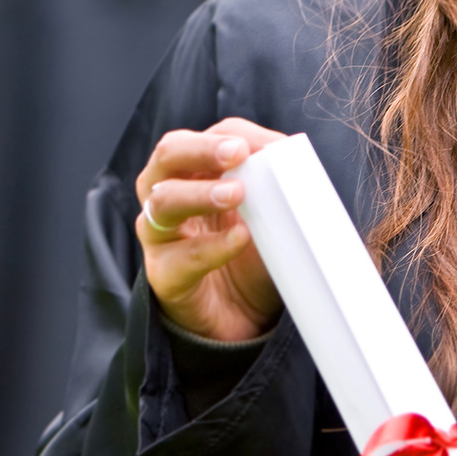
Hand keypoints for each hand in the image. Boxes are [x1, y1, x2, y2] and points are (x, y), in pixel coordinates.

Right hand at [135, 118, 290, 341]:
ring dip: (200, 192)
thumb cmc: (251, 257)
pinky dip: (211, 247)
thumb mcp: (268, 216)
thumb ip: (276, 187)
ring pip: (162, 201)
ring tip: (237, 194)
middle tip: (238, 153)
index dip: (227, 136)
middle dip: (202, 148)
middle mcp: (165, 197)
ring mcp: (160, 236)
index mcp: (191, 175)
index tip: (261, 144)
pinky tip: (239, 239)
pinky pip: (179, 257)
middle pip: (168, 156)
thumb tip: (296, 160)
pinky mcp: (164, 275)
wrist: (241, 319)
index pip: (201, 139)